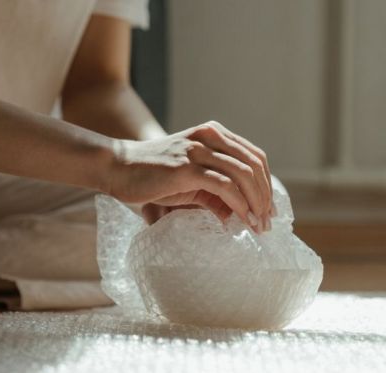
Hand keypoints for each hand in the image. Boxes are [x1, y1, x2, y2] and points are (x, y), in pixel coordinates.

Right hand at [107, 121, 273, 232]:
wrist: (117, 168)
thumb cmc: (151, 176)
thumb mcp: (189, 181)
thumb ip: (213, 192)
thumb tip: (236, 215)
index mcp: (213, 134)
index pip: (254, 156)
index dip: (266, 184)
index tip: (268, 209)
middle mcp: (209, 136)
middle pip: (254, 165)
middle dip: (265, 196)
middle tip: (268, 222)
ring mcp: (198, 150)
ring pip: (244, 174)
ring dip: (257, 203)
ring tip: (259, 226)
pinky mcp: (187, 167)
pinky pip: (225, 186)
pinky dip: (240, 205)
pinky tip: (243, 220)